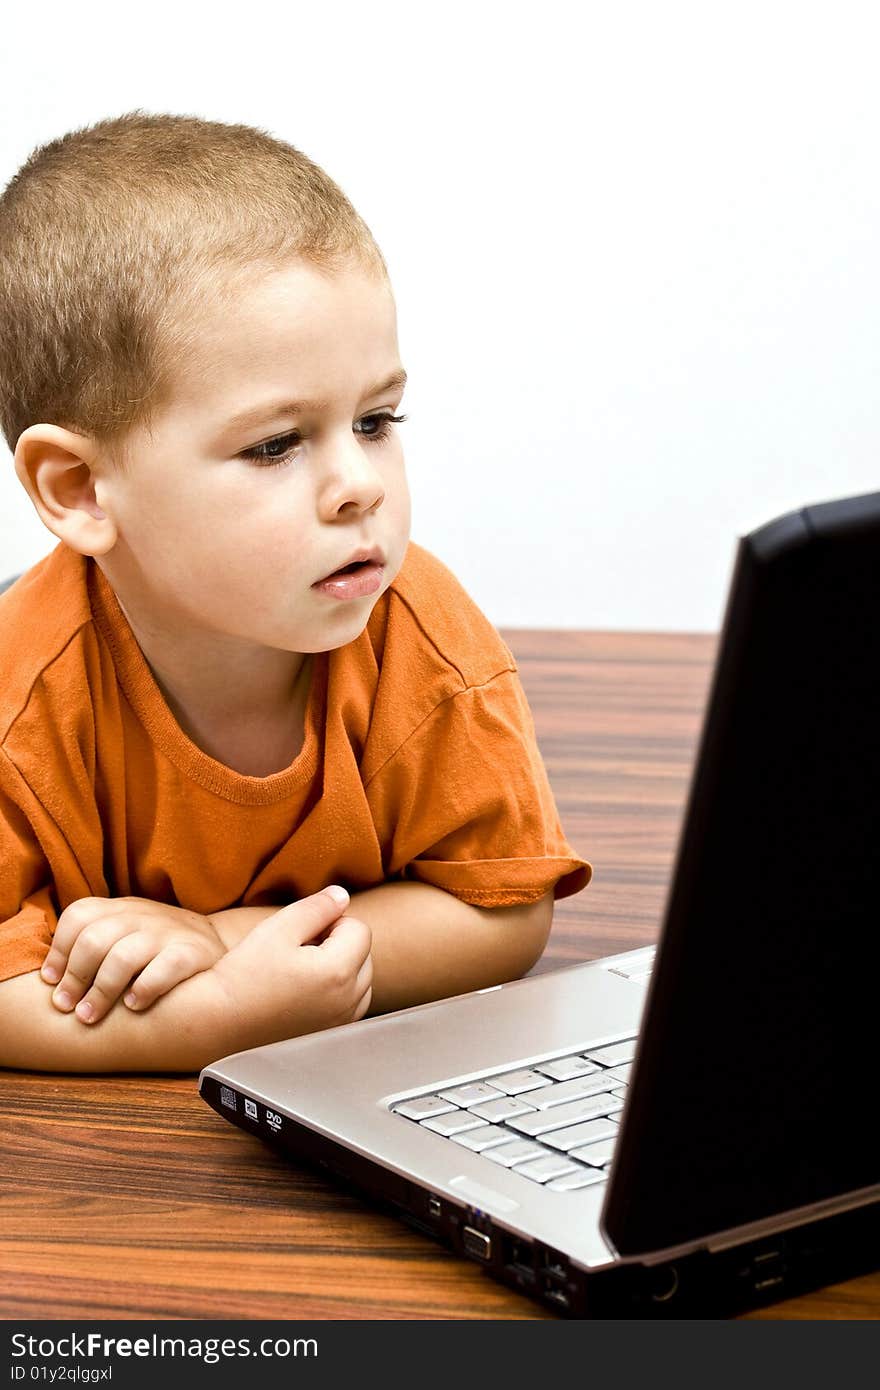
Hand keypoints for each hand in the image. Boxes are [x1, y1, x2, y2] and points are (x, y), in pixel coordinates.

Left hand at [41, 897, 225, 1023]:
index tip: (51, 981)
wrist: (218, 943)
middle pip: (95, 939)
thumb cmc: (157, 947)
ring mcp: (168, 933)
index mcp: (121, 909)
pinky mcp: (192, 953)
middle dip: (75, 977)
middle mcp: (142, 916)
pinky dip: (144, 989)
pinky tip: (133, 1006)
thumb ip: (92, 941)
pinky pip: (164, 969)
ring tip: (89, 1016)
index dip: (59, 950)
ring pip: (124, 957)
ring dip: (101, 991)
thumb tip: (48, 974)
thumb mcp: (126, 932)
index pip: (79, 915)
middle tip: (67, 1007)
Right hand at [210, 886, 372, 1045]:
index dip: (332, 921)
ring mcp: (340, 1022)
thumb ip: (317, 907)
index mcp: (338, 971)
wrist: (219, 1022)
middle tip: (300, 948)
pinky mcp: (329, 1035)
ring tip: (302, 969)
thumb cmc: (244, 975)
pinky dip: (337, 992)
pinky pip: (350, 1004)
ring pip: (361, 980)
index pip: (360, 929)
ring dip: (342, 967)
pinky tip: (304, 990)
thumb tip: (342, 896)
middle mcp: (347, 1001)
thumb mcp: (278, 928)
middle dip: (340, 944)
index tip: (303, 931)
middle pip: (364, 955)